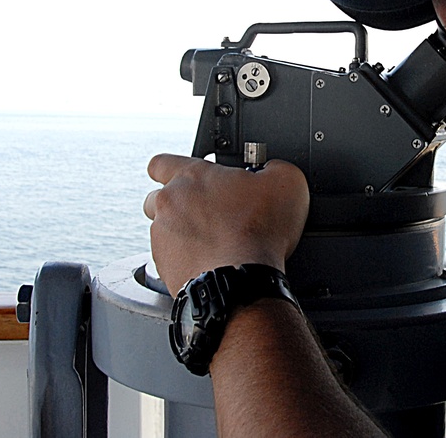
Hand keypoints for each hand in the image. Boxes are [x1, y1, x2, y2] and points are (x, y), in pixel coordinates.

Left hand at [143, 154, 309, 296]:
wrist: (242, 283)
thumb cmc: (258, 231)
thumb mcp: (287, 182)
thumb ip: (274, 167)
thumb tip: (273, 170)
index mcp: (191, 177)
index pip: (162, 162)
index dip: (173, 167)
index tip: (188, 176)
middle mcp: (169, 204)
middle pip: (158, 197)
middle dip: (179, 203)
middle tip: (209, 211)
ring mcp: (163, 237)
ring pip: (165, 230)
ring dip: (184, 232)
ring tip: (216, 241)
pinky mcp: (165, 267)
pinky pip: (171, 258)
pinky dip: (188, 259)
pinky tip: (213, 261)